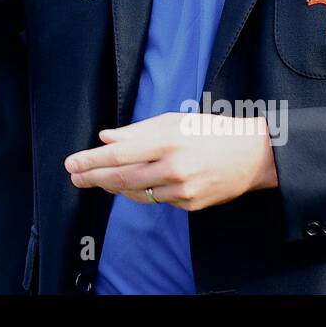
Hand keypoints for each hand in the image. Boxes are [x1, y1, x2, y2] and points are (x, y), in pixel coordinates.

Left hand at [64, 111, 277, 210]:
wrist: (253, 155)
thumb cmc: (211, 131)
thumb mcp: (173, 121)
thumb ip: (137, 131)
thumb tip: (105, 138)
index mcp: (167, 141)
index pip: (118, 154)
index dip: (91, 160)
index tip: (72, 163)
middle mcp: (173, 167)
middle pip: (121, 177)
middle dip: (93, 178)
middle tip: (75, 177)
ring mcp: (182, 190)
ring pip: (137, 193)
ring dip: (113, 187)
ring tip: (98, 180)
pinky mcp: (190, 205)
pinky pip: (158, 200)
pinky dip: (142, 192)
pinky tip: (133, 185)